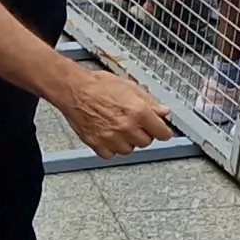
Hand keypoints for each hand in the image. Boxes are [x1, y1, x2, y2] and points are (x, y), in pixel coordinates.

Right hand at [54, 65, 172, 157]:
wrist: (75, 90)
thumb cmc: (99, 85)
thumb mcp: (131, 87)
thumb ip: (150, 101)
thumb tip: (164, 111)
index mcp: (138, 111)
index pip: (162, 132)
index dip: (163, 131)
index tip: (162, 131)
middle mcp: (126, 127)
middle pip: (146, 142)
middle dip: (144, 134)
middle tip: (136, 125)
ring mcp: (111, 137)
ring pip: (129, 150)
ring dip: (128, 142)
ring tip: (120, 129)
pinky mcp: (97, 144)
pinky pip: (111, 154)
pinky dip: (111, 148)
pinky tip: (109, 135)